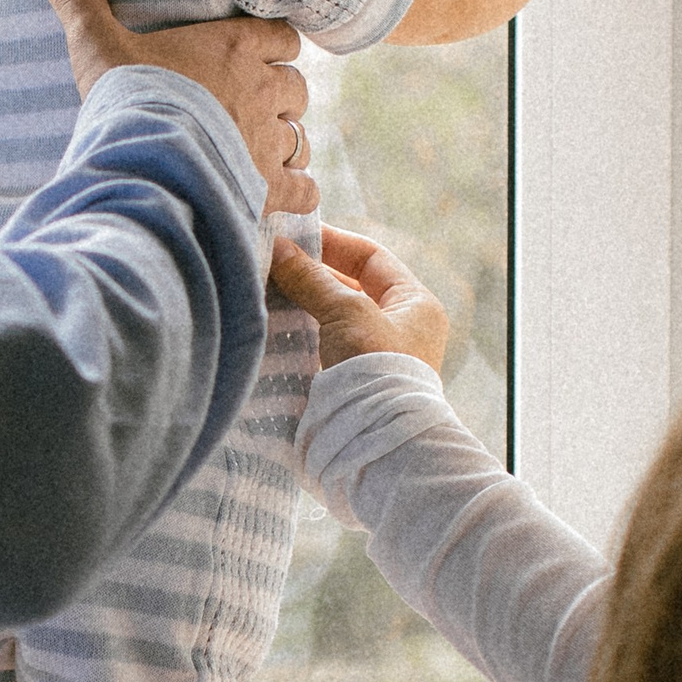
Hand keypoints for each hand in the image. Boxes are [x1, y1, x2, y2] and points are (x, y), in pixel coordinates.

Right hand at [35, 0, 316, 214]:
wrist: (142, 160)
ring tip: (264, 150)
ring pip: (302, 138)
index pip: (282, 36)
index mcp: (234, 48)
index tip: (257, 53)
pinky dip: (298, 192)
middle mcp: (262, 91)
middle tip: (254, 105)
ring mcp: (268, 142)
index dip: (273, 45)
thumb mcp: (96, 42)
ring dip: (287, 143)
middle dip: (280, 96)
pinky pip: (304, 190)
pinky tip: (282, 195)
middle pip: (296, 87)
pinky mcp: (266, 187)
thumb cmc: (126, 95)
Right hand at [267, 224, 448, 371]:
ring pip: (332, 319)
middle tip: (272, 264)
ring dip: (301, 306)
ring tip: (265, 293)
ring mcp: (375, 358)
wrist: (378, 445)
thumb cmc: (378, 371)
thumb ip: (312, 278)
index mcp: (415, 305)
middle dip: (311, 276)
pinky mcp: (351, 384)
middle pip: (350, 288)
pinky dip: (299, 337)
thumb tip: (278, 247)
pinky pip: (323, 348)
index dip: (334, 243)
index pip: (372, 259)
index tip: (293, 236)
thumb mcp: (347, 313)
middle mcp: (399, 329)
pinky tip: (272, 331)